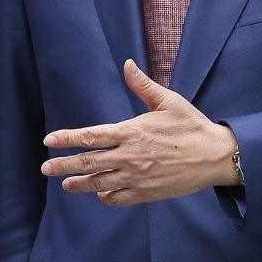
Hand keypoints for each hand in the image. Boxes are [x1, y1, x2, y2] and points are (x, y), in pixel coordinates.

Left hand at [40, 59, 238, 204]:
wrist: (216, 156)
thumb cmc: (192, 125)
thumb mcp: (168, 101)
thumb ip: (142, 85)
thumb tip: (127, 64)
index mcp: (131, 132)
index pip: (90, 136)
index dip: (67, 138)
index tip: (49, 141)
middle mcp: (130, 156)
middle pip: (88, 162)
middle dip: (63, 165)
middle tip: (45, 168)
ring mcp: (137, 177)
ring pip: (99, 183)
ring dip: (80, 184)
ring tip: (66, 184)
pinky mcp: (146, 193)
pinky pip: (118, 198)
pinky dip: (106, 196)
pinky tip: (99, 193)